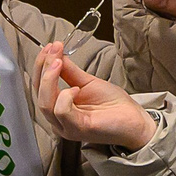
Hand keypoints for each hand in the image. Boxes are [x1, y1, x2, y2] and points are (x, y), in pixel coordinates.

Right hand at [30, 43, 155, 150]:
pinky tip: (76, 89)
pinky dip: (65, 97)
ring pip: (45, 104)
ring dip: (50, 79)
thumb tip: (56, 54)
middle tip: (54, 51)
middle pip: (39, 94)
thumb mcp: (88, 82)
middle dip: (44, 68)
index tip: (50, 47)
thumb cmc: (114, 106)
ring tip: (60, 63)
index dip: (42, 65)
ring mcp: (66, 127)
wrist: (136, 122)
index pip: (40, 86)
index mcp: (58, 108)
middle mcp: (58, 120)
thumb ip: (69, 71)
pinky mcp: (78, 129)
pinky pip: (61, 111)